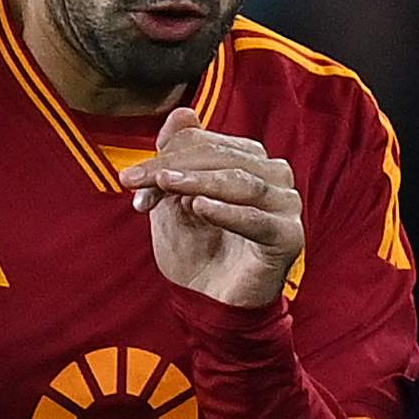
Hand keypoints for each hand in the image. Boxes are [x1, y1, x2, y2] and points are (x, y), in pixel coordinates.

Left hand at [129, 105, 302, 310]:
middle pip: (223, 157)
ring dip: (198, 182)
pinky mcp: (289, 238)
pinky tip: (199, 207)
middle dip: (175, 167)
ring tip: (165, 187)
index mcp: (250, 160)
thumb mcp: (174, 199)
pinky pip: (257, 219)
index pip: (206, 143)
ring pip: (241, 180)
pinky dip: (227, 211)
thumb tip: (182, 113)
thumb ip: (177, 157)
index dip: (166, 156)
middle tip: (136, 180)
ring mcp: (286, 206)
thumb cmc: (195, 250)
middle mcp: (274, 176)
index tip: (129, 180)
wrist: (211, 304)